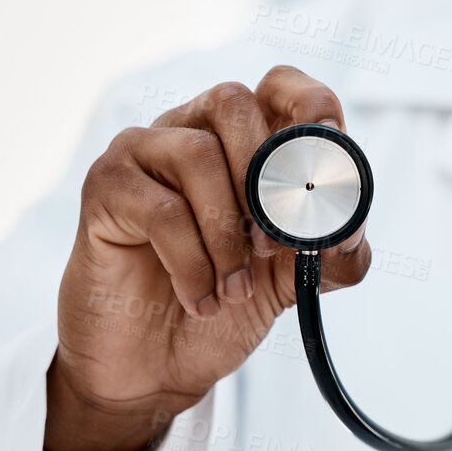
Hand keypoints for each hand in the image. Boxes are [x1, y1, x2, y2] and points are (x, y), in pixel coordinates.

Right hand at [46, 66, 372, 450]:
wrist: (156, 366)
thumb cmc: (225, 305)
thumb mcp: (297, 279)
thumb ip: (336, 252)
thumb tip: (347, 227)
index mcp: (246, 141)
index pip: (282, 84)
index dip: (309, 110)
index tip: (326, 167)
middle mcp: (192, 130)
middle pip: (233, 102)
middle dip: (266, 179)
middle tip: (272, 248)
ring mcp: (142, 153)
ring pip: (196, 153)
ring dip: (226, 234)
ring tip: (234, 289)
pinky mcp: (104, 187)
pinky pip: (159, 206)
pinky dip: (193, 262)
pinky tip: (200, 299)